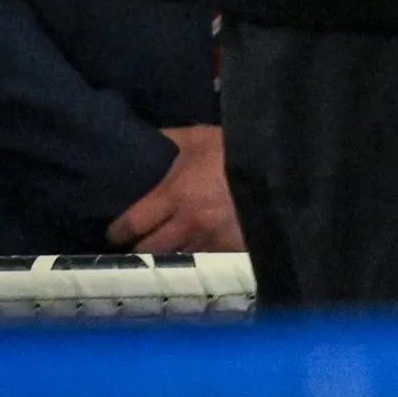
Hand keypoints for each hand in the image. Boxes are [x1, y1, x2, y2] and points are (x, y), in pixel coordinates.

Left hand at [111, 124, 241, 254]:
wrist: (282, 165)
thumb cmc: (236, 149)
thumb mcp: (200, 137)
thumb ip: (167, 141)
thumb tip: (139, 141)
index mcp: (175, 195)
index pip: (131, 225)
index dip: (118, 231)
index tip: (115, 231)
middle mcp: (189, 224)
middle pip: (149, 250)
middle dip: (141, 245)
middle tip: (141, 239)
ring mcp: (212, 240)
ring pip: (176, 258)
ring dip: (169, 253)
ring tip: (168, 246)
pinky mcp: (232, 249)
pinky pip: (204, 259)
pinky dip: (197, 255)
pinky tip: (197, 247)